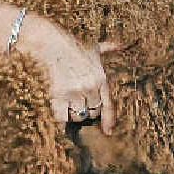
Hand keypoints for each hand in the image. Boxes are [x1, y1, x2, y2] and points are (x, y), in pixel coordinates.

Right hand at [21, 18, 116, 133]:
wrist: (50, 41)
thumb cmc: (72, 44)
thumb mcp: (94, 47)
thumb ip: (109, 48)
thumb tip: (122, 44)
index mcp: (101, 79)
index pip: (108, 106)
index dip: (108, 121)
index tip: (107, 132)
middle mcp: (90, 88)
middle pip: (93, 112)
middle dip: (87, 111)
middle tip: (79, 105)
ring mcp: (75, 92)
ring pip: (79, 116)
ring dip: (74, 114)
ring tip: (69, 107)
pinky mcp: (59, 94)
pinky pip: (62, 116)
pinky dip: (61, 117)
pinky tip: (59, 112)